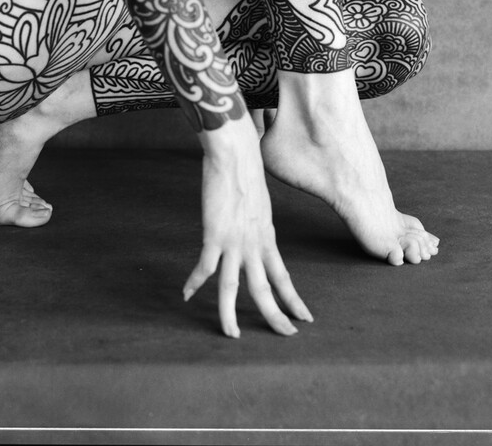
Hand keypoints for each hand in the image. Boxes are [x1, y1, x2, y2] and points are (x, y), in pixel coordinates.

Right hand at [183, 113, 313, 337]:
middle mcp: (253, 245)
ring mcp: (233, 242)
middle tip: (287, 336)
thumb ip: (257, 225)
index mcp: (266, 238)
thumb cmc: (246, 172)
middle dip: (276, 317)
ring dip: (230, 314)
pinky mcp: (213, 234)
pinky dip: (194, 283)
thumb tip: (255, 234)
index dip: (294, 300)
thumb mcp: (260, 206)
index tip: (305, 319)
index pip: (283, 277)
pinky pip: (203, 267)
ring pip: (233, 288)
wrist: (236, 155)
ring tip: (231, 334)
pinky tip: (186, 294)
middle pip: (265, 290)